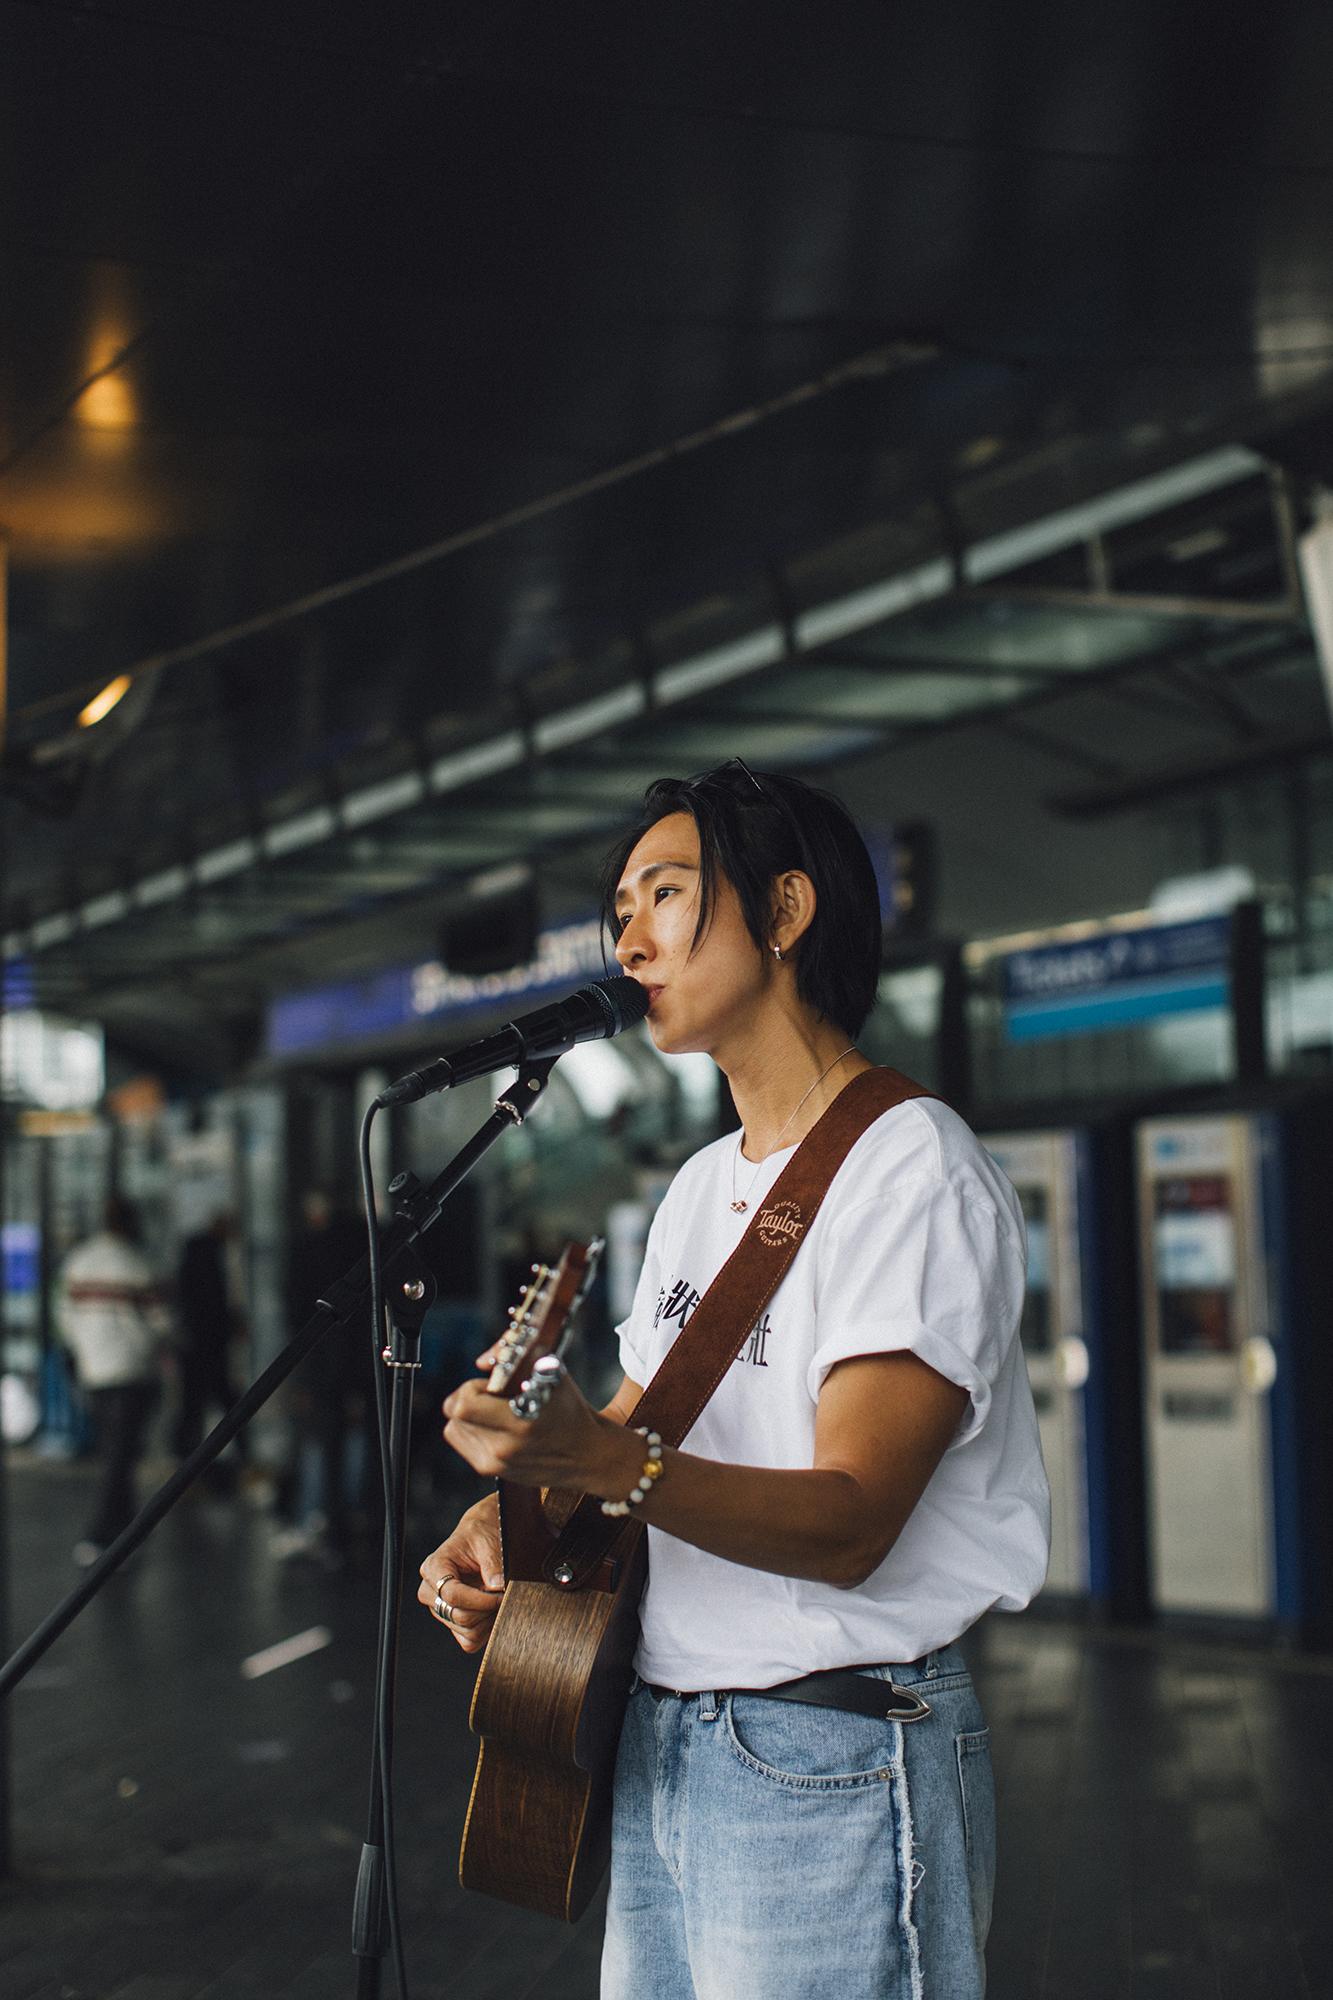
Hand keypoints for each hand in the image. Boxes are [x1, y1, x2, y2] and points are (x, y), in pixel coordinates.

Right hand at [417, 1492, 504, 1654]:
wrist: (484, 1536)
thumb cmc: (483, 1534)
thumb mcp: (488, 1541)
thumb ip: (492, 1563)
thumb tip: (497, 1586)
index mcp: (434, 1567)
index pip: (452, 1595)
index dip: (481, 1599)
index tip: (501, 1592)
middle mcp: (431, 1591)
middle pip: (459, 1616)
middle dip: (487, 1608)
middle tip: (504, 1594)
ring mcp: (440, 1609)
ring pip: (466, 1632)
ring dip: (488, 1620)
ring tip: (498, 1599)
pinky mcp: (452, 1622)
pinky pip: (469, 1641)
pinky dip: (486, 1630)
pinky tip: (493, 1610)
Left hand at [441, 1366, 637, 1495]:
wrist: (587, 1456)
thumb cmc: (570, 1412)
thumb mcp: (553, 1374)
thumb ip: (518, 1356)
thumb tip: (481, 1362)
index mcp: (520, 1423)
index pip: (464, 1404)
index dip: (472, 1387)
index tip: (492, 1385)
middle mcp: (504, 1449)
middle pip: (454, 1415)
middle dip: (468, 1397)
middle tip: (490, 1396)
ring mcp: (496, 1465)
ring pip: (453, 1428)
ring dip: (468, 1415)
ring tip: (494, 1412)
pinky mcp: (492, 1473)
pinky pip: (463, 1443)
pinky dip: (471, 1430)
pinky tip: (494, 1426)